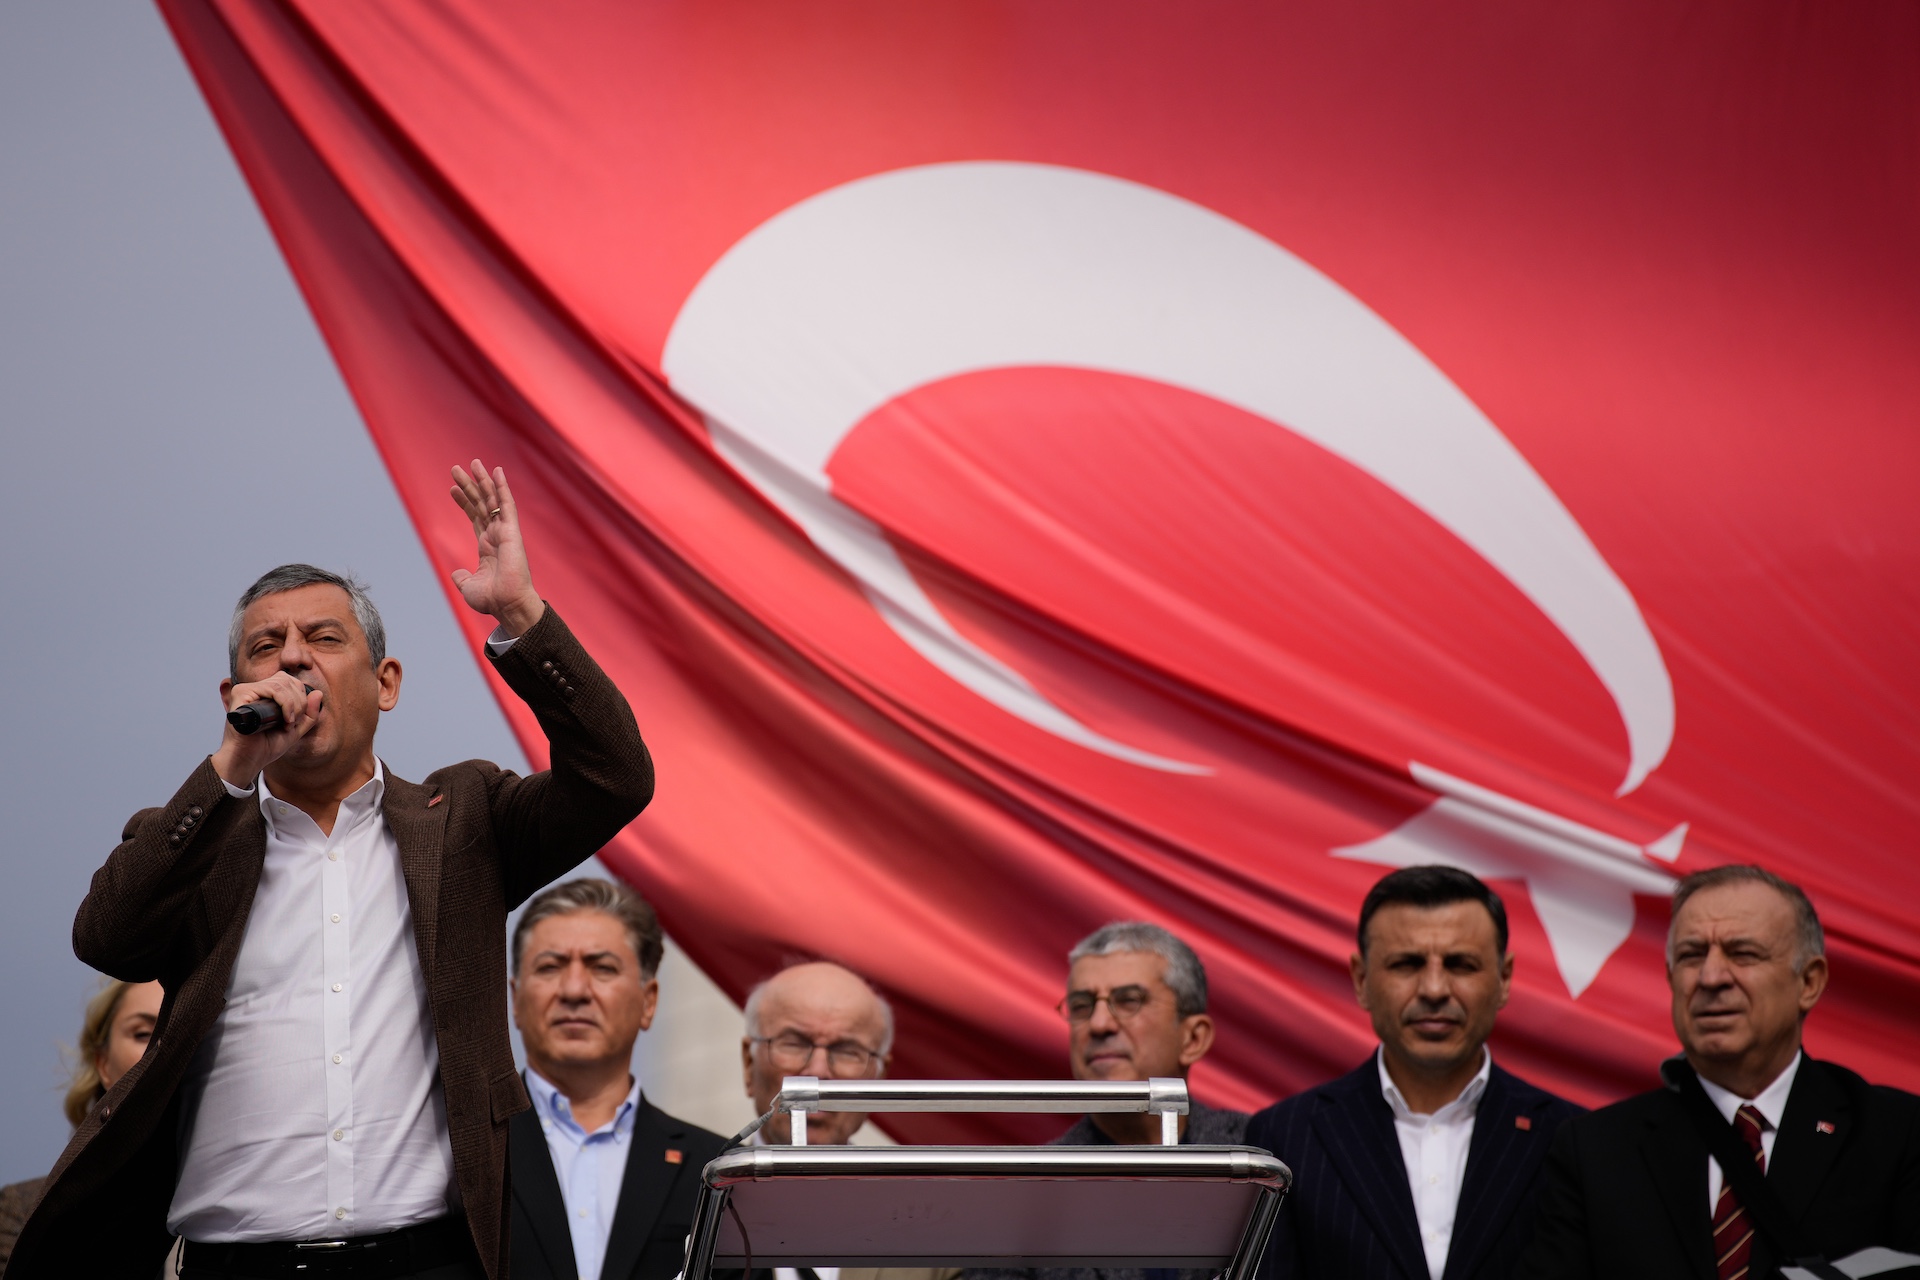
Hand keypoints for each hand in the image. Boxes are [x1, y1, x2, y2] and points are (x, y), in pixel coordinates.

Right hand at [210, 671, 322, 787]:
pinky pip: (272, 688)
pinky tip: (285, 720)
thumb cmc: (266, 746)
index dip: (301, 698)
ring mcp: (246, 690)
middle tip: (293, 722)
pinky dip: (285, 703)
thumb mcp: (295, 730)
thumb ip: (309, 714)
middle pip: (288, 680)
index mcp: (265, 694)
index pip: (290, 682)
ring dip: (293, 705)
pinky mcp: (241, 694)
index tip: (296, 720)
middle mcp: (255, 689)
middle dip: (299, 702)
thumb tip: (319, 693)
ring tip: (288, 723)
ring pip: (281, 683)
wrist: (248, 760)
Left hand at [450, 459, 543, 636]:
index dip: (464, 502)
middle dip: (469, 486)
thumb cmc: (492, 600)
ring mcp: (505, 531)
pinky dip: (502, 487)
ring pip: (492, 500)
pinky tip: (497, 471)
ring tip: (472, 463)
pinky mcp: (512, 531)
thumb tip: (456, 574)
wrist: (507, 604)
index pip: (475, 517)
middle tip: (456, 468)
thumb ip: (462, 578)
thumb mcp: (469, 587)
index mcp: (488, 547)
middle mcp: (497, 536)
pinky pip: (506, 504)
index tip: (452, 489)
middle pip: (481, 504)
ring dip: (482, 481)